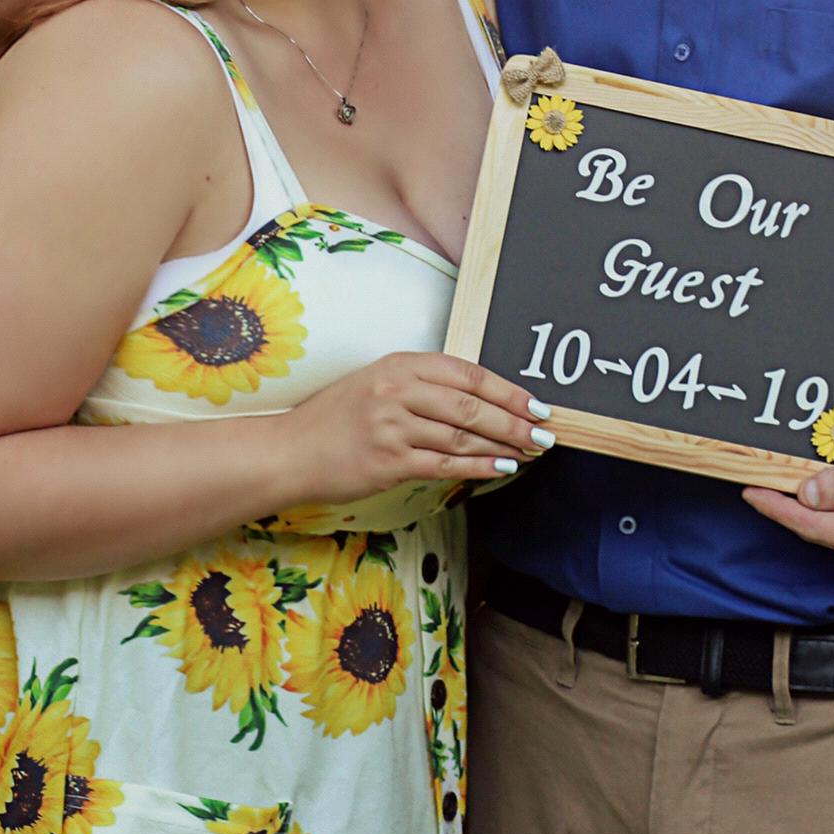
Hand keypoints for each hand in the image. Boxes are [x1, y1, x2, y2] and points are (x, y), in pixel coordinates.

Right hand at [286, 352, 548, 505]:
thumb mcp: (376, 383)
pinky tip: (500, 468)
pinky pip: (443, 462)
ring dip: (502, 445)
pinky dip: (477, 466)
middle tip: (544, 432)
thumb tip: (475, 400)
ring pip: (461, 434)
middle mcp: (398, 389)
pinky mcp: (388, 460)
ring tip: (530, 452)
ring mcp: (393, 425)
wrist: (290, 450)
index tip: (535, 403)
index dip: (507, 389)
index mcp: (400, 364)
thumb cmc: (335, 418)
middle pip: (471, 404)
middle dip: (514, 420)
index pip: (467, 372)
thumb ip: (420, 386)